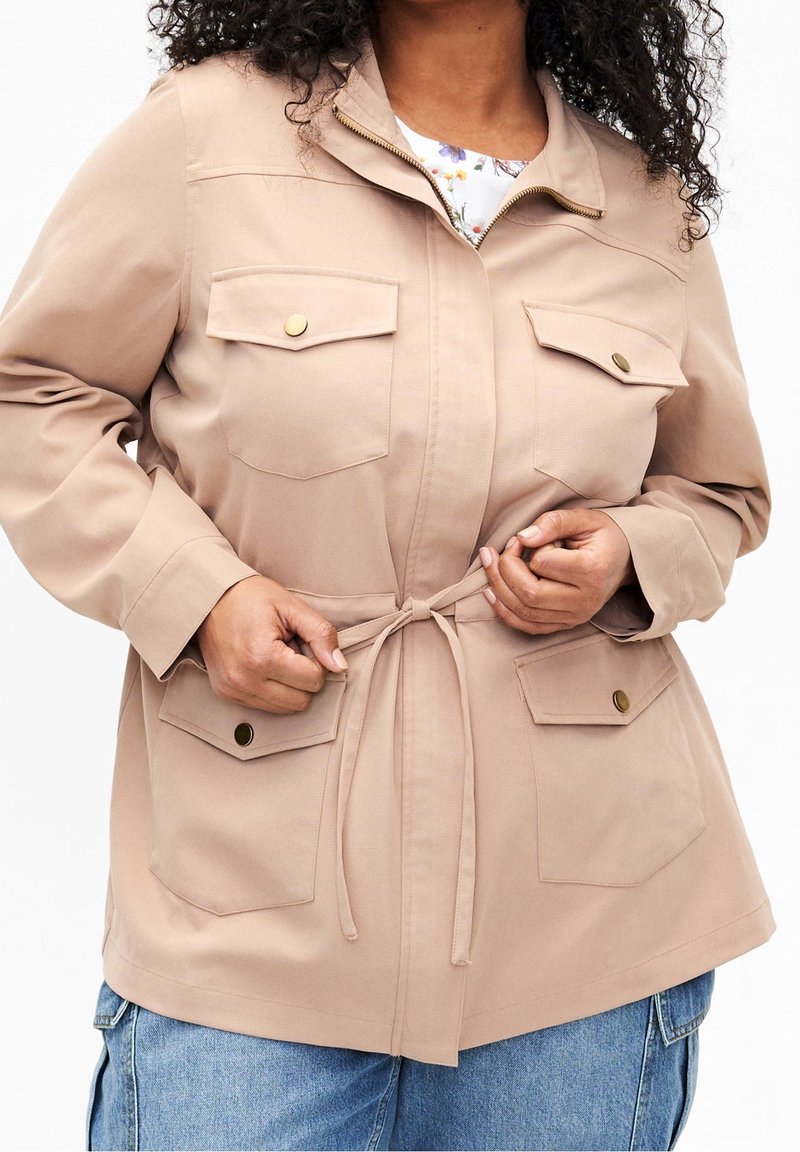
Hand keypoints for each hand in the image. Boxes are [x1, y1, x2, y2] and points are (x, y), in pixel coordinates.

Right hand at [195, 574, 348, 712]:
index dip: (316, 660)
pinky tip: (262, 665)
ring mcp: (232, 690)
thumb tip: (340, 666)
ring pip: (284, 709)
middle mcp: (244, 680)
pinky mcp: (226, 695)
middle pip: (301, 701)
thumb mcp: (291, 606)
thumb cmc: (251, 598)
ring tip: (275, 657)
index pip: (314, 680)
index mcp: (262, 656)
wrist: (208, 598)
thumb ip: (321, 634)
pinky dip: (271, 690)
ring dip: (288, 687)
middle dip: (304, 677)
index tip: (301, 642)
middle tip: (290, 650)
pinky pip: (264, 707)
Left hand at [479, 509, 635, 635]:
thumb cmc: (602, 536)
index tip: (526, 537)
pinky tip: (490, 593)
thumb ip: (553, 523)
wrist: (624, 560)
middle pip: (530, 594)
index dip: (526, 548)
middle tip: (496, 550)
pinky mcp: (566, 624)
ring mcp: (575, 617)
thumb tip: (523, 537)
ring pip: (524, 612)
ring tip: (489, 564)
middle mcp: (585, 601)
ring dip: (498, 588)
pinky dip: (504, 612)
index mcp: (592, 571)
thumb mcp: (583, 519)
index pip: (544, 564)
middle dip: (503, 570)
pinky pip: (528, 626)